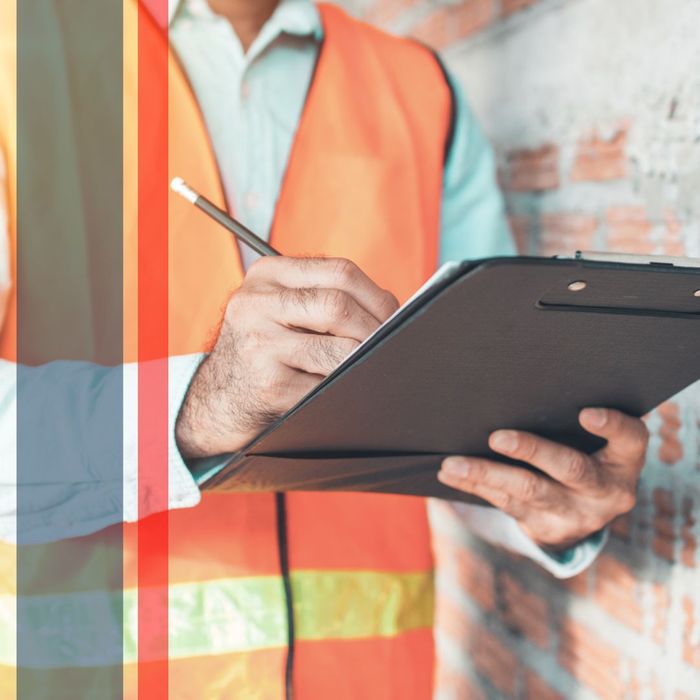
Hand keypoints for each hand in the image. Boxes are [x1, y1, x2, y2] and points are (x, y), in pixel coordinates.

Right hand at [176, 256, 397, 458]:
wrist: (219, 397)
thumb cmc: (265, 349)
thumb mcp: (281, 308)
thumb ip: (325, 297)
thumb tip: (394, 311)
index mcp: (266, 275)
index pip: (339, 272)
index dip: (378, 296)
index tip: (395, 316)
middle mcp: (255, 304)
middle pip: (338, 306)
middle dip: (375, 330)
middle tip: (391, 345)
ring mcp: (259, 345)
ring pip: (338, 350)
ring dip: (363, 361)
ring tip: (369, 366)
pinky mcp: (268, 385)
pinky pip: (327, 385)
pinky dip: (346, 388)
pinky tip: (344, 388)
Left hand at [438, 408, 648, 548]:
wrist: (585, 515)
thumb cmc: (586, 455)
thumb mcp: (596, 443)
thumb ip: (572, 420)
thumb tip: (517, 387)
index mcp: (624, 462)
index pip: (629, 439)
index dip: (611, 426)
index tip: (586, 412)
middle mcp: (605, 491)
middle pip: (570, 468)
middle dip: (531, 451)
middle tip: (497, 438)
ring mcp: (576, 514)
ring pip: (528, 491)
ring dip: (485, 474)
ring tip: (452, 464)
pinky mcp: (545, 528)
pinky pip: (506, 504)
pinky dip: (475, 486)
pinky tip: (451, 474)